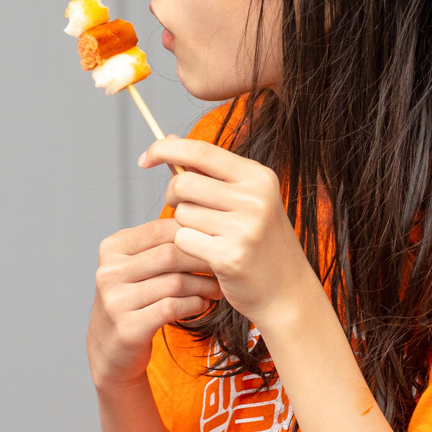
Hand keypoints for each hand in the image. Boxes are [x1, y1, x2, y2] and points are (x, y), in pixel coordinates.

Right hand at [87, 217, 223, 388]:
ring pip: (175, 282)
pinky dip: (194, 305)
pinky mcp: (128, 328)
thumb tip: (203, 221)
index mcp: (112, 248)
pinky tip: (202, 305)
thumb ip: (159, 245)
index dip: (195, 234)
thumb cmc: (133, 302)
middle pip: (170, 254)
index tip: (218, 243)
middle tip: (223, 266)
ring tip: (216, 289)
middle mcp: (109, 272)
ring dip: (203, 286)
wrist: (110, 351)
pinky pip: (172, 308)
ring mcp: (116, 301)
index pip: (162, 229)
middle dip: (203, 260)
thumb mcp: (136, 268)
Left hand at [142, 137, 321, 328]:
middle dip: (174, 196)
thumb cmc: (260, 242)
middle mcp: (256, 198)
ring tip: (211, 238)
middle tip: (187, 212)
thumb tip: (168, 140)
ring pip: (182, 213)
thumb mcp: (243, 200)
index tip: (145, 158)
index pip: (201, 151)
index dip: (166, 150)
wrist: (286, 291)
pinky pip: (183, 240)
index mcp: (259, 177)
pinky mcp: (230, 256)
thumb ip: (207, 172)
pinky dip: (188, 248)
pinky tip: (210, 255)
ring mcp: (245, 228)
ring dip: (186, 226)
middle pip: (184, 183)